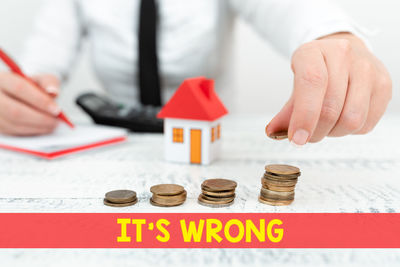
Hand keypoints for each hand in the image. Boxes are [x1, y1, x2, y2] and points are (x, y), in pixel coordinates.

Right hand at [0, 73, 60, 135]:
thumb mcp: (41, 80)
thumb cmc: (31, 88)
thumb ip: (49, 82)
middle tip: (55, 121)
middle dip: (39, 118)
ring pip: (13, 124)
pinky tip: (42, 128)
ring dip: (37, 127)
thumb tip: (53, 92)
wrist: (18, 97)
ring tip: (51, 125)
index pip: (20, 88)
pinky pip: (13, 132)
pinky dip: (31, 131)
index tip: (57, 110)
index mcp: (2, 79)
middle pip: (15, 111)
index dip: (40, 100)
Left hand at [266, 33, 391, 144]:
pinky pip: (366, 124)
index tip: (296, 139)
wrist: (344, 55)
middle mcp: (343, 54)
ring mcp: (367, 68)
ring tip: (326, 125)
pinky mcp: (384, 84)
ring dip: (334, 133)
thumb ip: (285, 112)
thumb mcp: (295, 85)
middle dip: (315, 132)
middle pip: (331, 107)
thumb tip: (273, 133)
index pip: (311, 82)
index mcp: (313, 51)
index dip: (304, 115)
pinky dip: (350, 131)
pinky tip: (342, 118)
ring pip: (352, 119)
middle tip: (307, 136)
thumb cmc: (316, 72)